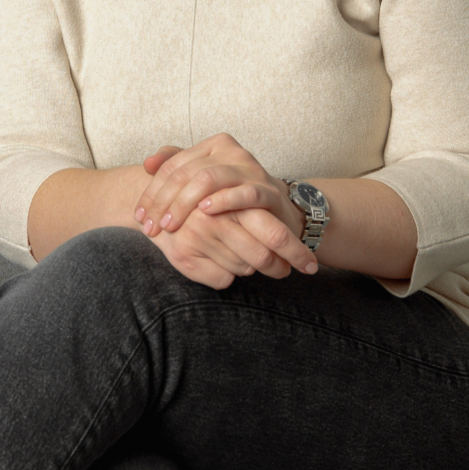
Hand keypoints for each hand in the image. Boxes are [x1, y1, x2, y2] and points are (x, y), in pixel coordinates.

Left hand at [136, 133, 302, 241]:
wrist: (277, 209)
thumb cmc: (234, 195)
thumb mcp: (203, 180)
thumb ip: (176, 167)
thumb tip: (147, 164)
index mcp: (214, 145)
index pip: (173, 164)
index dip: (152, 191)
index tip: (140, 217)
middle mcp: (231, 151)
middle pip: (187, 172)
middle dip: (163, 202)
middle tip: (150, 228)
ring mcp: (250, 168)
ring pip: (209, 178)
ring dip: (184, 204)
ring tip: (170, 225)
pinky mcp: (267, 189)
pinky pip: (243, 192)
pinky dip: (223, 201)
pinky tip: (205, 212)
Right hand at [147, 204, 316, 289]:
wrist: (157, 200)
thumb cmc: (204, 197)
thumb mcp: (231, 189)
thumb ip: (261, 205)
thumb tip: (291, 231)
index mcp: (233, 199)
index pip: (273, 232)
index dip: (295, 252)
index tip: (311, 267)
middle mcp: (215, 219)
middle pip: (261, 257)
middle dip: (279, 266)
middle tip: (285, 269)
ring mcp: (198, 238)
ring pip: (243, 269)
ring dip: (249, 266)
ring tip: (243, 254)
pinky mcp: (185, 258)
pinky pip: (223, 279)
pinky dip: (228, 276)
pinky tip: (220, 260)